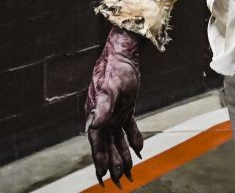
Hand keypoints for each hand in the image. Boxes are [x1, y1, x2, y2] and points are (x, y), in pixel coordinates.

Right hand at [85, 26, 145, 186]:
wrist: (122, 55)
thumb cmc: (115, 70)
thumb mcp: (111, 90)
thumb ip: (104, 109)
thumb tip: (95, 126)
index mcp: (97, 116)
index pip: (98, 145)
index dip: (100, 162)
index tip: (102, 178)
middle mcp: (103, 118)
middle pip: (107, 147)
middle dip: (112, 166)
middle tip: (119, 184)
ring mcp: (114, 114)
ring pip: (117, 141)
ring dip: (122, 157)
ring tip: (129, 174)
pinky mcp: (124, 109)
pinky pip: (128, 129)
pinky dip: (133, 140)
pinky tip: (139, 152)